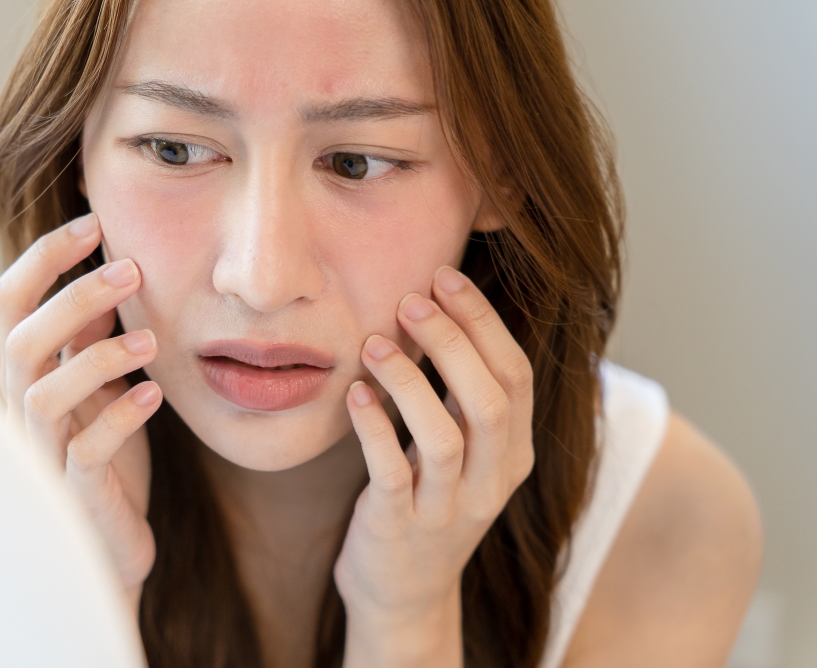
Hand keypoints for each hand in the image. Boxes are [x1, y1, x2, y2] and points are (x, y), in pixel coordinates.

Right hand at [0, 212, 161, 610]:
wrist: (108, 545)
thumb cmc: (103, 459)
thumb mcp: (101, 386)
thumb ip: (93, 337)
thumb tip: (109, 273)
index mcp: (27, 373)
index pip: (10, 301)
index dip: (44, 258)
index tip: (93, 223)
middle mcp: (23, 409)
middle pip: (22, 339)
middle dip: (73, 297)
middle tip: (132, 269)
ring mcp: (43, 453)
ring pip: (44, 395)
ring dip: (96, 358)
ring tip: (150, 341)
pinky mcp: (74, 493)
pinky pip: (86, 451)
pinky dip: (120, 417)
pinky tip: (154, 395)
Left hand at [335, 265, 535, 667]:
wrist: (402, 594)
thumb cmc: (428, 501)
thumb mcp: (463, 452)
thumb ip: (461, 394)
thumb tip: (440, 304)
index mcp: (514, 455)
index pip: (516, 376)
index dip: (484, 321)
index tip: (445, 276)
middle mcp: (490, 483)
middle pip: (490, 400)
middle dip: (453, 340)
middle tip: (411, 298)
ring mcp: (446, 510)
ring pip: (444, 438)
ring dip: (409, 382)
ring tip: (374, 343)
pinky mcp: (398, 528)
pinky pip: (390, 473)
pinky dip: (374, 428)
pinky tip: (354, 394)